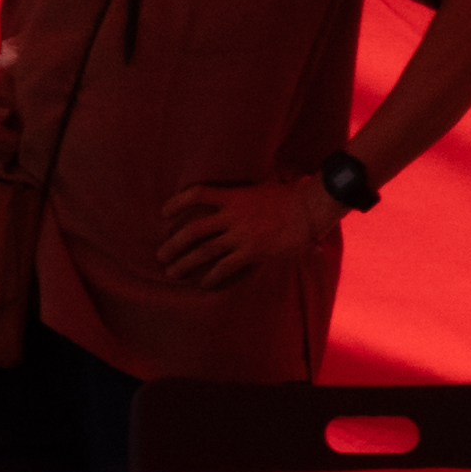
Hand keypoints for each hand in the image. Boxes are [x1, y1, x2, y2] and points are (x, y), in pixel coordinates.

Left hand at [154, 176, 339, 290]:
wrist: (310, 208)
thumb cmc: (294, 195)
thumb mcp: (267, 186)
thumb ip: (256, 193)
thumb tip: (261, 187)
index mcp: (233, 195)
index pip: (197, 194)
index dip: (177, 202)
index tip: (163, 213)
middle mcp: (232, 215)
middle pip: (193, 230)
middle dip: (174, 244)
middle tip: (160, 255)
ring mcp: (240, 235)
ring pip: (204, 251)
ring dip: (185, 263)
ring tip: (171, 273)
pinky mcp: (251, 251)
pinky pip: (225, 267)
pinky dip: (212, 277)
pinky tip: (203, 285)